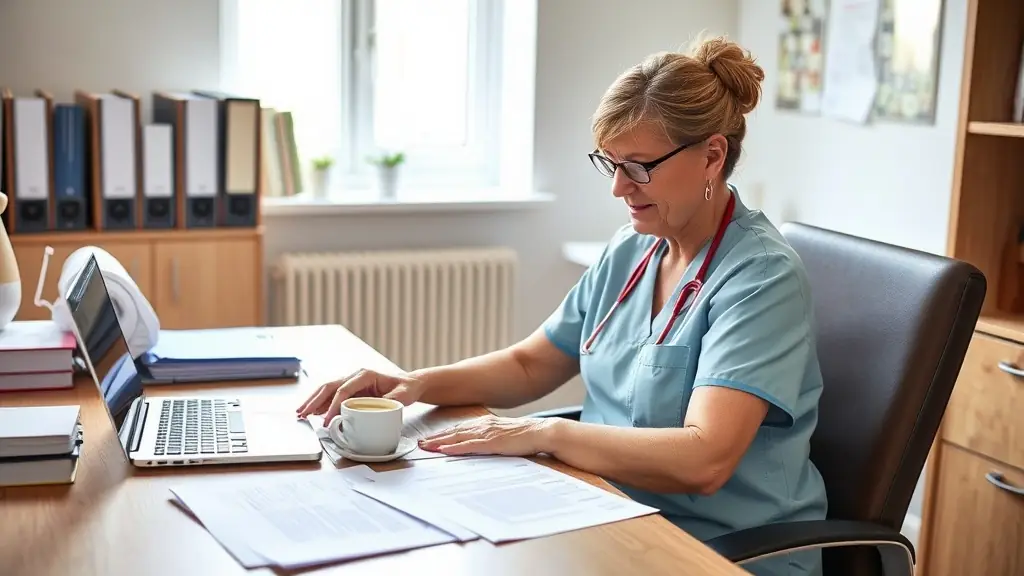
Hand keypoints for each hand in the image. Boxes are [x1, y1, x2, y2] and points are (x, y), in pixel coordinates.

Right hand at [296, 368, 425, 422]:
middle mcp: (355, 376)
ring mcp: (351, 382)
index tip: (327, 420)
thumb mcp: (402, 395)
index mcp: (365, 375)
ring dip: (313, 402)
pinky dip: (321, 404)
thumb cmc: (406, 388)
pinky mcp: (350, 390)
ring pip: (327, 390)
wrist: (409, 384)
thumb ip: (390, 401)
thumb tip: (376, 409)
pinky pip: (332, 395)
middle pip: (329, 387)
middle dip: (314, 401)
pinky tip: (313, 412)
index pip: (344, 390)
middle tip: (302, 414)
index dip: (333, 405)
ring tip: (300, 413)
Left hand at [418, 415, 556, 456]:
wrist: (542, 432)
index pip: (458, 429)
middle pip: (453, 432)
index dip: (442, 434)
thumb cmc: (526, 436)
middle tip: (418, 444)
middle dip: (435, 438)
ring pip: (457, 437)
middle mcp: (483, 426)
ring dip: (440, 442)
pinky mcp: (493, 442)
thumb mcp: (504, 436)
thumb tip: (479, 448)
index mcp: (485, 423)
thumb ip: (490, 440)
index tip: (428, 439)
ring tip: (424, 447)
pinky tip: (444, 450)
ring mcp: (487, 433)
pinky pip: (470, 445)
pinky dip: (455, 447)